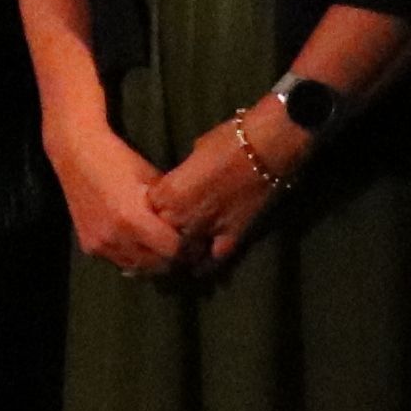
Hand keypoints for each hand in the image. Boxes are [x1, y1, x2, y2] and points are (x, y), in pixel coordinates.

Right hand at [47, 109, 181, 276]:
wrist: (75, 153)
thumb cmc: (118, 159)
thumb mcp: (151, 179)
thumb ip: (169, 207)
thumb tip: (190, 225)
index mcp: (134, 219)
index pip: (172, 250)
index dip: (185, 246)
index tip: (191, 239)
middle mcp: (115, 237)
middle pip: (156, 265)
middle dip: (170, 257)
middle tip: (177, 245)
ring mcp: (99, 244)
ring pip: (136, 267)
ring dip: (149, 259)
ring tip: (156, 244)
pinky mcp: (88, 246)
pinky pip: (117, 260)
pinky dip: (129, 255)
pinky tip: (133, 240)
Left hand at [148, 115, 284, 272]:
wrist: (264, 149)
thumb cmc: (226, 141)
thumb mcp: (193, 153)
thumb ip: (183, 173)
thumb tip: (182, 177)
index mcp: (168, 192)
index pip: (146, 211)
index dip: (150, 211)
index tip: (153, 210)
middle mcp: (182, 215)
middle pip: (162, 234)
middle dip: (162, 234)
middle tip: (163, 236)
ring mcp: (206, 228)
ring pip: (184, 251)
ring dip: (180, 252)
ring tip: (177, 255)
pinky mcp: (231, 236)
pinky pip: (214, 259)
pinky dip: (206, 265)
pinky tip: (200, 268)